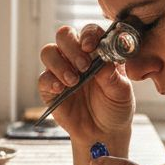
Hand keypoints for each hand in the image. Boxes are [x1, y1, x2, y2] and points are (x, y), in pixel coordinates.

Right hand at [38, 24, 133, 140]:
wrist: (103, 132)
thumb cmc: (115, 107)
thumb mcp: (122, 92)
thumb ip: (113, 76)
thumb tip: (103, 62)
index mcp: (97, 51)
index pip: (89, 32)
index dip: (88, 35)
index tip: (90, 47)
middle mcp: (77, 56)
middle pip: (64, 35)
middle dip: (71, 47)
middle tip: (83, 66)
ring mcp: (62, 70)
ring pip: (49, 52)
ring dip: (59, 63)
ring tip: (73, 81)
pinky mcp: (50, 88)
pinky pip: (43, 77)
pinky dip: (50, 81)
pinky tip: (61, 89)